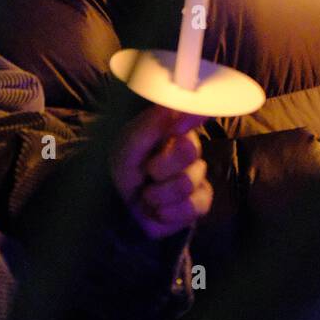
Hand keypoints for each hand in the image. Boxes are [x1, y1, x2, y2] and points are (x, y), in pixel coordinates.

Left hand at [110, 105, 212, 240]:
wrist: (119, 204)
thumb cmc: (124, 166)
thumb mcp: (128, 144)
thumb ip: (151, 125)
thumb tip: (172, 108)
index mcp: (173, 127)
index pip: (195, 113)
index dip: (192, 117)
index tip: (177, 127)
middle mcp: (190, 148)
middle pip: (190, 150)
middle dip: (161, 166)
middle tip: (146, 171)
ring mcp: (197, 175)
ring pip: (188, 183)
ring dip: (160, 193)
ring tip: (146, 195)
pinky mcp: (199, 201)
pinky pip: (197, 206)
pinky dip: (172, 212)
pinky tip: (158, 210)